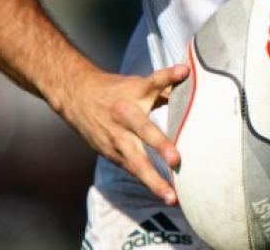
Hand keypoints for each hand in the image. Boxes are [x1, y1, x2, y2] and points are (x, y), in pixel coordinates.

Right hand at [55, 64, 189, 204]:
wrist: (77, 97)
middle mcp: (125, 115)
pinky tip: (165, 195)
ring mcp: (117, 137)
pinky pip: (133, 170)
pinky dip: (148, 182)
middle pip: (144, 129)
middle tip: (176, 160)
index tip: (183, 71)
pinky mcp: (112, 154)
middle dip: (160, 145)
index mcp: (135, 93)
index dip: (169, 76)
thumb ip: (165, 88)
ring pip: (136, 161)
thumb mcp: (138, 84)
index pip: (154, 81)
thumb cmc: (118, 90)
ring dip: (154, 181)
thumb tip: (193, 85)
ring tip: (171, 197)